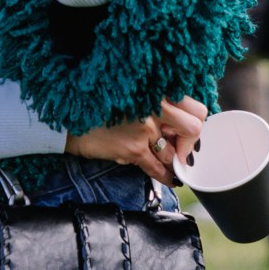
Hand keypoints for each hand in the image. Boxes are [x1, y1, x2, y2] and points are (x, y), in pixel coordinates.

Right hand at [67, 97, 206, 184]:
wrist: (72, 119)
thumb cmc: (102, 107)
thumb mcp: (134, 98)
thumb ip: (158, 107)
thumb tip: (180, 128)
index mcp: (158, 90)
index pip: (195, 108)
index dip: (196, 123)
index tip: (188, 132)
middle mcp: (155, 106)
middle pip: (193, 128)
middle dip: (190, 144)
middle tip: (183, 150)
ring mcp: (145, 128)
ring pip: (173, 152)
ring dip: (172, 160)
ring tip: (170, 164)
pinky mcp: (133, 148)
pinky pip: (157, 167)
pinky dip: (166, 176)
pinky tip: (170, 179)